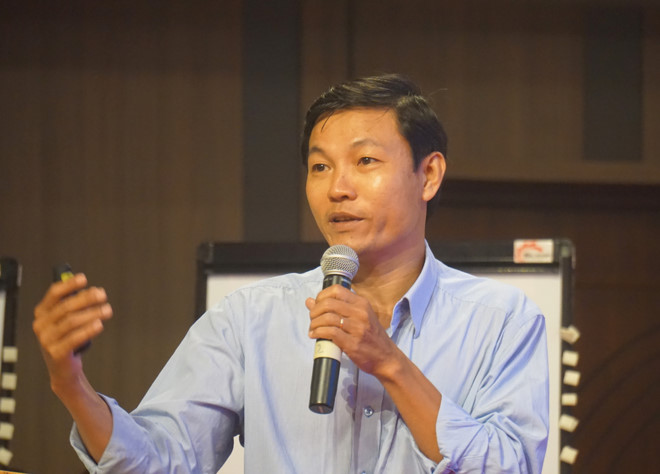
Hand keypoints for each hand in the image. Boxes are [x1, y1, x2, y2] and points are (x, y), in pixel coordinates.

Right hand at [33, 273, 111, 391]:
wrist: (63, 368)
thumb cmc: (68, 338)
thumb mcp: (68, 319)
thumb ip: (77, 305)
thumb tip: (94, 291)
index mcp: (42, 313)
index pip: (54, 294)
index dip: (69, 285)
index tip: (84, 279)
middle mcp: (41, 325)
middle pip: (65, 307)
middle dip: (86, 299)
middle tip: (103, 295)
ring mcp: (46, 340)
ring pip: (72, 322)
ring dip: (92, 313)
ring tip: (107, 310)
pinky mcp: (56, 353)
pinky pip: (74, 338)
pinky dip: (88, 330)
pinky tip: (99, 325)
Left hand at [306, 284, 400, 377]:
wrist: (386, 358)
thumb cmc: (372, 337)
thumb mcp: (358, 318)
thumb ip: (336, 308)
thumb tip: (310, 301)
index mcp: (362, 304)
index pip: (336, 290)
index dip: (321, 296)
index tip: (317, 304)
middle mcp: (360, 313)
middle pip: (329, 303)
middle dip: (315, 311)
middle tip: (312, 318)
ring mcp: (358, 328)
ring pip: (327, 318)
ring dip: (315, 323)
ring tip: (313, 328)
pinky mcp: (353, 343)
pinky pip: (330, 333)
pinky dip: (318, 333)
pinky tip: (315, 335)